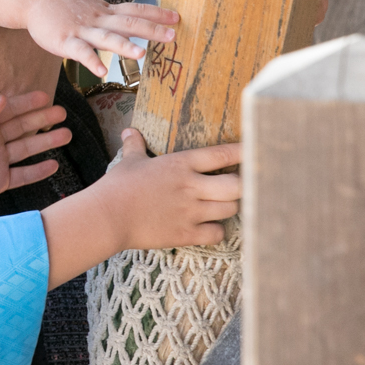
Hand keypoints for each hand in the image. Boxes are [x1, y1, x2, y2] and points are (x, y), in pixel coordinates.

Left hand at [0, 92, 70, 248]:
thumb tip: (2, 97)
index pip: (8, 109)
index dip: (27, 102)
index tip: (45, 94)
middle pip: (22, 127)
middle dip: (42, 119)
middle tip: (62, 112)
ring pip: (27, 148)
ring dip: (46, 142)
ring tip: (66, 134)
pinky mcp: (0, 180)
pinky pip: (23, 175)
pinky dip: (38, 171)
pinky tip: (54, 165)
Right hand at [23, 0, 176, 78]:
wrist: (34, 0)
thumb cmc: (64, 6)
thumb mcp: (91, 6)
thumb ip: (110, 15)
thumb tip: (133, 19)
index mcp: (105, 11)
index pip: (134, 10)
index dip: (156, 14)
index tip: (176, 17)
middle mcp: (98, 19)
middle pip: (127, 23)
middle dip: (150, 30)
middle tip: (172, 36)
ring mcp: (82, 30)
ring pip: (106, 38)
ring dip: (124, 46)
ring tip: (141, 55)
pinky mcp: (65, 41)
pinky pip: (81, 53)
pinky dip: (92, 62)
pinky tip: (102, 72)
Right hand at [102, 131, 241, 250]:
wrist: (108, 216)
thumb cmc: (118, 186)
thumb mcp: (129, 161)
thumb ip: (135, 145)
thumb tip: (130, 131)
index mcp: (181, 164)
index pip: (222, 154)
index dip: (244, 151)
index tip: (256, 149)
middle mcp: (191, 186)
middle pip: (237, 185)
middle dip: (243, 185)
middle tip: (239, 186)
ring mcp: (191, 211)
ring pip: (230, 209)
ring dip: (231, 207)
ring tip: (225, 204)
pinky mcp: (186, 233)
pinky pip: (217, 233)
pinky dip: (217, 230)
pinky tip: (211, 226)